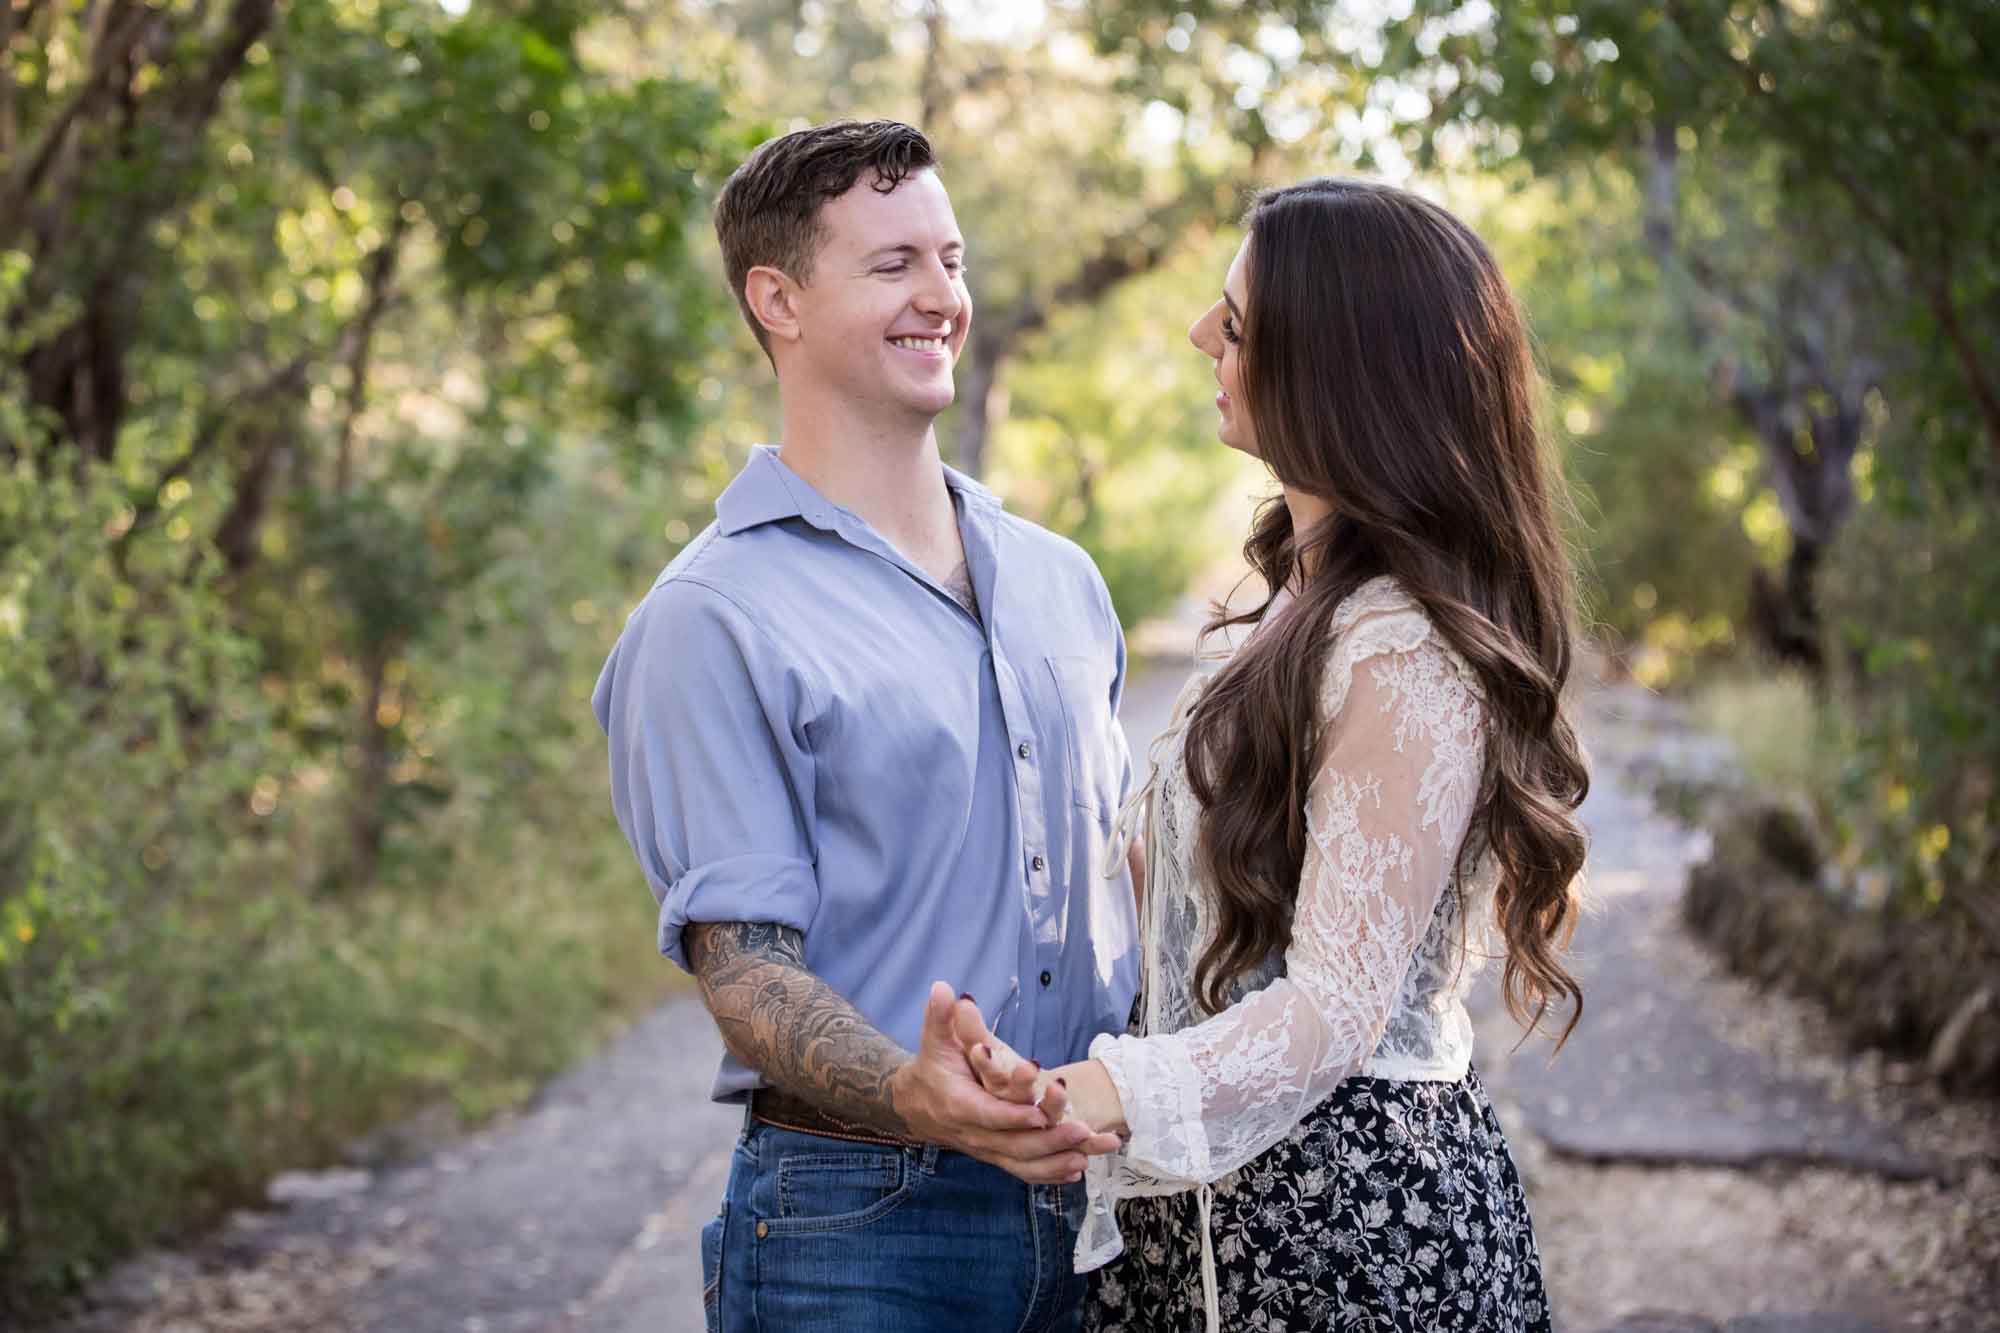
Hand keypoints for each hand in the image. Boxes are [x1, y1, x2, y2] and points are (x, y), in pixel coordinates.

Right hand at [889, 982, 1107, 1183]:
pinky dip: (1050, 1173)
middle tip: (1082, 1130)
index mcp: (960, 1105)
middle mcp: (974, 1133)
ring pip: (1022, 1162)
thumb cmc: (933, 1067)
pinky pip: (1023, 1171)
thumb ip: (941, 1017)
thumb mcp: (934, 1040)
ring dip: (1056, 1161)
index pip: (989, 1114)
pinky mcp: (995, 1156)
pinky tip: (1077, 1169)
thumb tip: (942, 989)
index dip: (1014, 1116)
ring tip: (1088, 1155)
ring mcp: (986, 1149)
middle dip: (1048, 1140)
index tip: (1040, 1114)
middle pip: (1013, 1144)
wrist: (916, 1104)